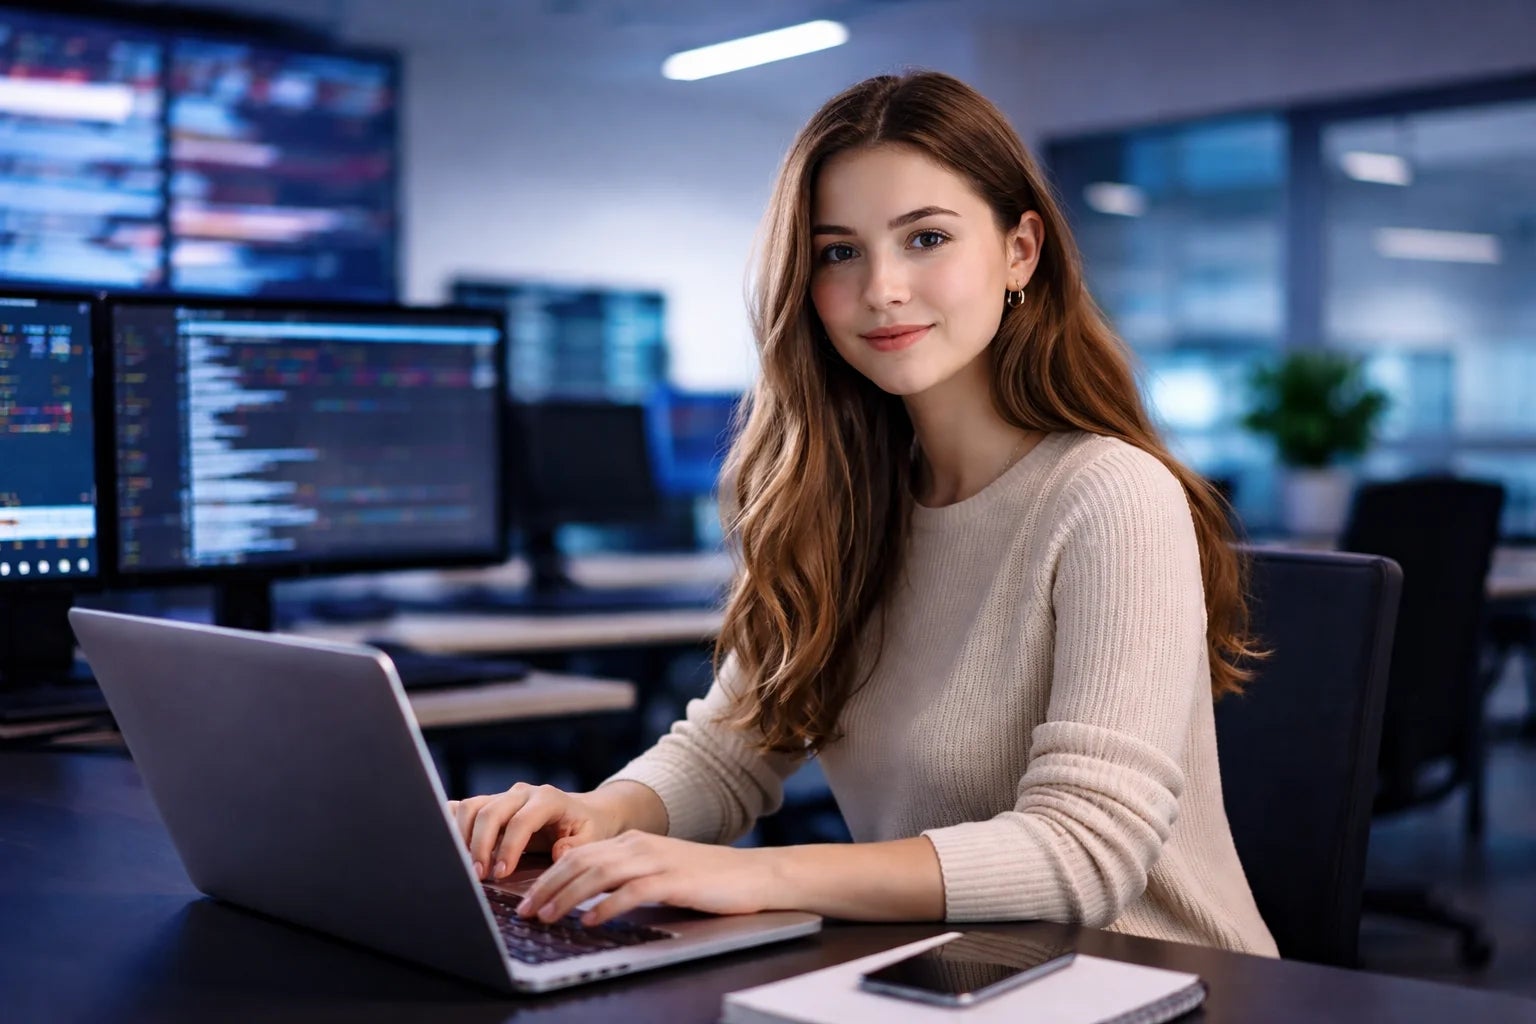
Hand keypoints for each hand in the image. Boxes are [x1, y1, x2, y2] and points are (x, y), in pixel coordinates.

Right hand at [448, 783, 622, 881]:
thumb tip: (557, 853)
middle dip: (480, 845)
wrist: (586, 810)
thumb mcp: (592, 837)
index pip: (520, 821)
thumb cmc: (587, 827)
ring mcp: (505, 796)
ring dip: (463, 837)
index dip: (508, 848)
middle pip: (490, 811)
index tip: (501, 874)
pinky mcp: (492, 803)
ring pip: (472, 807)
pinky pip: (465, 807)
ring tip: (467, 867)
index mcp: (547, 799)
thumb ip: (576, 845)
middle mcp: (522, 793)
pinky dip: (453, 822)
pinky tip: (449, 845)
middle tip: (479, 875)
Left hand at [515, 831, 779, 926]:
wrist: (754, 875)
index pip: (579, 854)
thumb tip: (586, 897)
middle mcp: (640, 845)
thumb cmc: (706, 879)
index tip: (527, 899)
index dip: (548, 876)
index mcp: (633, 841)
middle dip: (547, 886)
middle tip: (525, 911)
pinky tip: (590, 921)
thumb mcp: (659, 870)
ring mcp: (657, 860)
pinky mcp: (674, 880)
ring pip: (599, 874)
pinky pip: (631, 892)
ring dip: (567, 896)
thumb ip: (626, 876)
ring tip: (547, 917)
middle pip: (581, 861)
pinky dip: (606, 906)